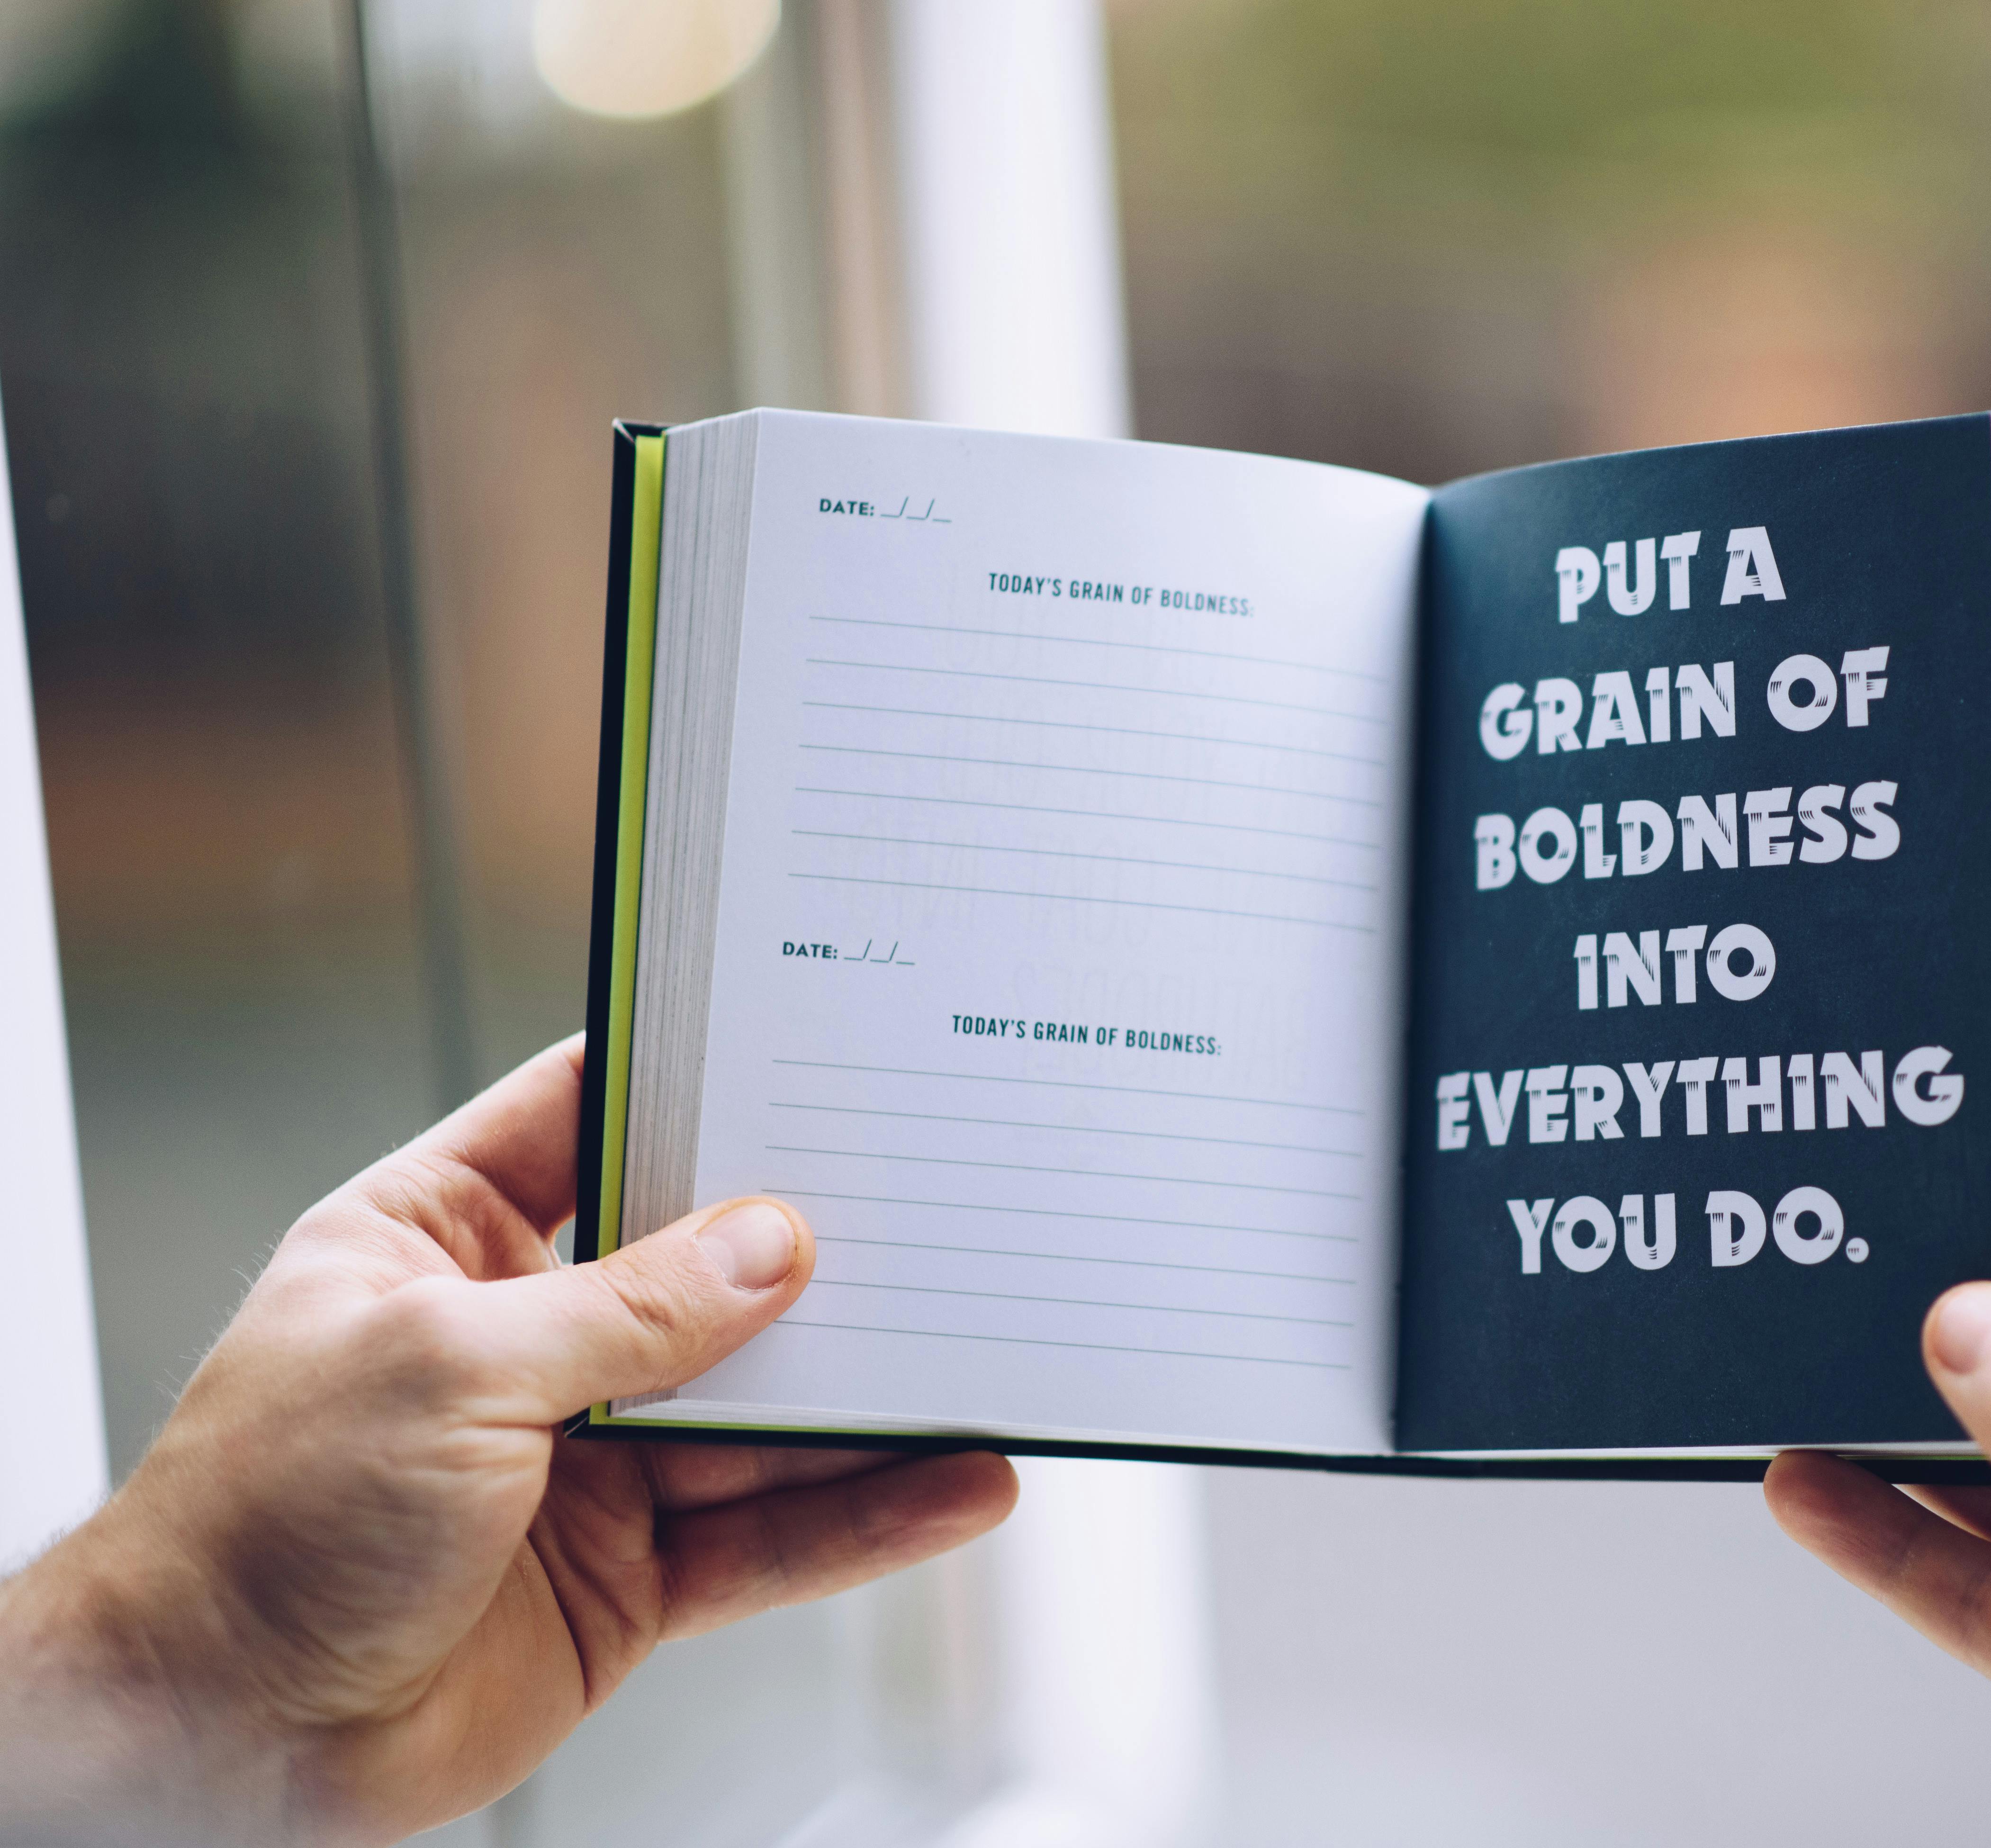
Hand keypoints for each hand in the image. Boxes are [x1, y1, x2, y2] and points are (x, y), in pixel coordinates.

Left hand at [0, 1038, 1015, 1847]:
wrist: (210, 1743)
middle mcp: (525, 1335)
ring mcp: (588, 1458)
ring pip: (766, 1411)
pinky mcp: (631, 1574)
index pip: (587, 1116)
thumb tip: (774, 1247)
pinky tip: (957, 1482)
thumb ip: (629, 1309)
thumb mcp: (444, 1366)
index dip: (693, 1073)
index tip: (809, 1036)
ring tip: (991, 1354)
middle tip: (943, 1201)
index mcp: (443, 1237)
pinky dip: (868, 1514)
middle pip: (708, 1268)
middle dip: (821, 1246)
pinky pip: (773, 1534)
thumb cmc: (258, 1527)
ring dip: (876, 1394)